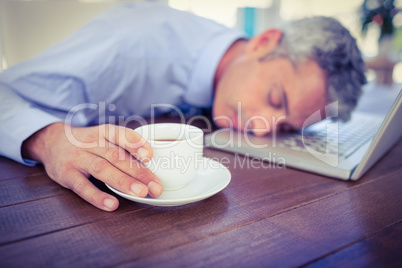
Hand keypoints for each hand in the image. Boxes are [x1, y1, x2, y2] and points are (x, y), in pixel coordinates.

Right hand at [22, 122, 162, 210]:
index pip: (121, 135)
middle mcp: (91, 143)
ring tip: (140, 193)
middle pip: (117, 156)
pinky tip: (111, 204)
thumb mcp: (105, 137)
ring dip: (123, 182)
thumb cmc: (88, 143)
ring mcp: (78, 158)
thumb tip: (153, 164)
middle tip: (155, 186)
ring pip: (102, 169)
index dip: (136, 144)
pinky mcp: (66, 174)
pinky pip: (82, 186)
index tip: (150, 156)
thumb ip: (125, 148)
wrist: (52, 142)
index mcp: (104, 132)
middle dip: (138, 172)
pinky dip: (97, 196)